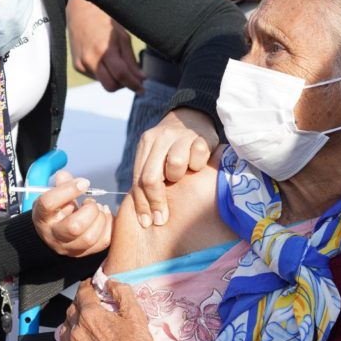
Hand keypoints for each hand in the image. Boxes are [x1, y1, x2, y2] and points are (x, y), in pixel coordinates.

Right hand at [32, 171, 112, 256]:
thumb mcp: (53, 194)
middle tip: (90, 202)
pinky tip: (105, 215)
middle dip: (90, 209)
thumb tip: (64, 176)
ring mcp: (69, 248)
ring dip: (100, 218)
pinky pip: (103, 242)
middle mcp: (53, 235)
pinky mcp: (85, 253)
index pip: (49, 204)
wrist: (54, 234)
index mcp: (43, 216)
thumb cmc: (56, 210)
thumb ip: (60, 183)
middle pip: (74, 226)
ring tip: (99, 208)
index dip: (68, 190)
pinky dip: (109, 225)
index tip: (84, 183)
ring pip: (90, 237)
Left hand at [57, 279, 161, 340]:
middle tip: (92, 306)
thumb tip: (110, 282)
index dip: (87, 286)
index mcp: (90, 316)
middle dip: (80, 304)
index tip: (91, 286)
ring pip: (64, 330)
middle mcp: (77, 332)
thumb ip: (122, 292)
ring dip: (72, 324)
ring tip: (85, 326)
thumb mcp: (136, 313)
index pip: (82, 293)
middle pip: (71, 310)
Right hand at [66, 0, 143, 92]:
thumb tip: (141, 78)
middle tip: (131, 78)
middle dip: (122, 85)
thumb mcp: (123, 37)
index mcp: (104, 49)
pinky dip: (103, 72)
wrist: (80, 11)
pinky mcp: (77, 65)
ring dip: (113, 78)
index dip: (133, 85)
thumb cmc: (104, 21)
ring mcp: (81, 63)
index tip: (142, 90)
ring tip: (115, 61)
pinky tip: (103, 57)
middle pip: (110, 86)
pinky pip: (94, 76)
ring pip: (103, 82)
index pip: (121, 75)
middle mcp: (90, 59)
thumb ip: (131, 60)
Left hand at [131, 108, 217, 227]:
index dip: (141, 204)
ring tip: (183, 173)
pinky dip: (198, 163)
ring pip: (175, 165)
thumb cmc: (173, 146)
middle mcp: (160, 137)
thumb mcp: (156, 156)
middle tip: (161, 218)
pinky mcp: (201, 136)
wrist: (194, 117)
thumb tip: (144, 213)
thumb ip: (149, 176)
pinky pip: (198, 156)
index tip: (146, 222)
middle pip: (151, 176)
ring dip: (179, 175)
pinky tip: (198, 162)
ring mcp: (181, 135)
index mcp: (146, 143)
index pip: (138, 179)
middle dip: (156, 201)